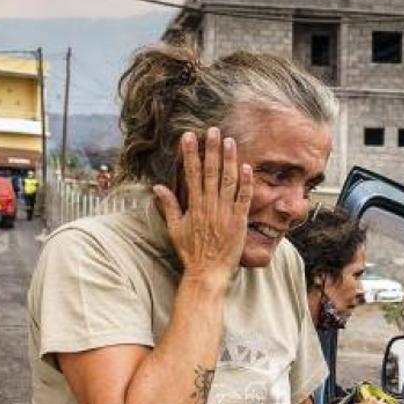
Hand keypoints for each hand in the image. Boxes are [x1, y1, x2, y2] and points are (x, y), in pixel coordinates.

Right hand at [153, 127, 251, 283]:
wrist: (208, 272)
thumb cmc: (191, 252)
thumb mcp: (174, 229)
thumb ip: (168, 206)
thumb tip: (157, 187)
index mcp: (193, 206)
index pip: (191, 174)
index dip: (190, 154)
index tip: (189, 136)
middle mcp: (209, 206)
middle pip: (210, 172)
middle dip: (211, 150)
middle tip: (212, 130)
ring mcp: (225, 213)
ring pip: (227, 181)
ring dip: (229, 160)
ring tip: (230, 141)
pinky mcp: (239, 221)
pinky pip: (243, 198)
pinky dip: (245, 183)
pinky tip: (246, 167)